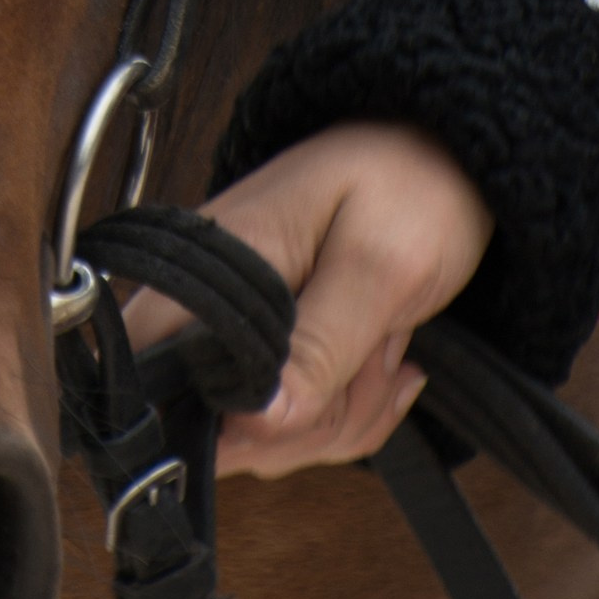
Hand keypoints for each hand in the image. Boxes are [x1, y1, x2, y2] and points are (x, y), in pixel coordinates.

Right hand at [119, 123, 492, 474]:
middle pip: (212, 428)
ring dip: (338, 417)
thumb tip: (258, 424)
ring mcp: (240, 334)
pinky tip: (381, 364)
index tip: (301, 403)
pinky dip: (348, 415)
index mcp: (212, 271)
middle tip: (368, 356)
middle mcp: (207, 305)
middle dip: (305, 423)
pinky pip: (295, 428)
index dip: (218, 419)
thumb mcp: (381, 265)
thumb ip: (321, 347)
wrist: (444, 159)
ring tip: (380, 345)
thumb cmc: (411, 184)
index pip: (154, 377)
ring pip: (261, 438)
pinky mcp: (272, 354)